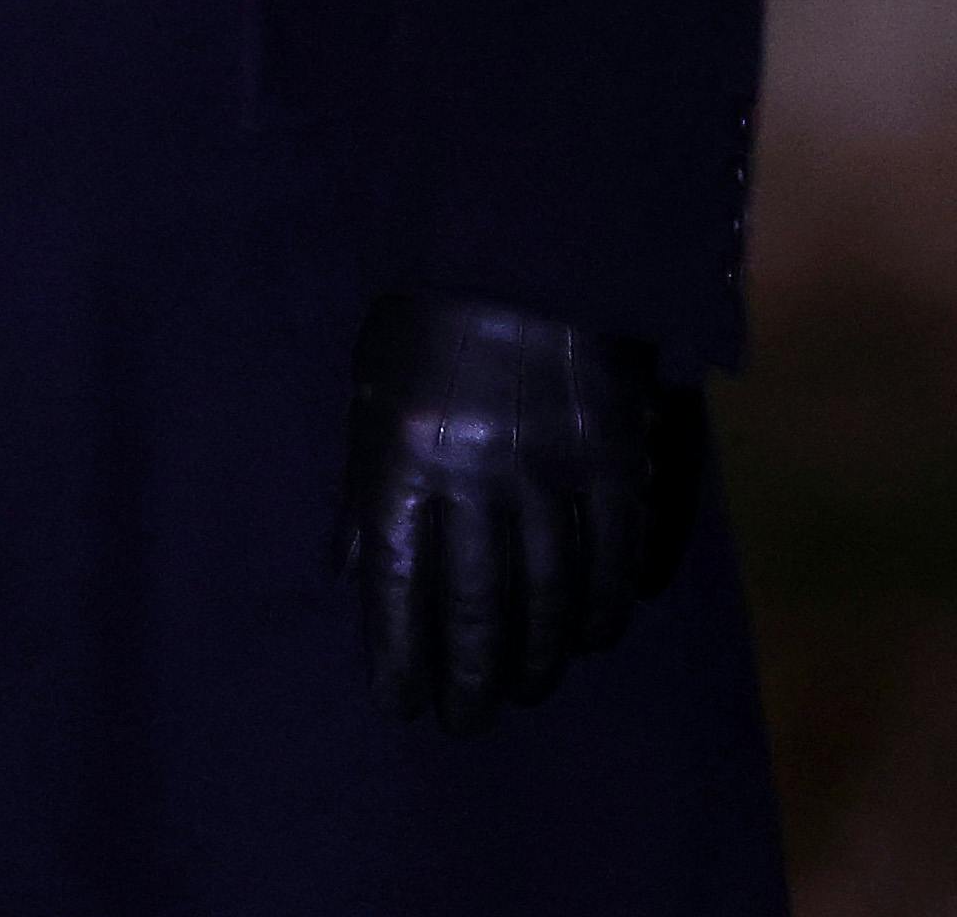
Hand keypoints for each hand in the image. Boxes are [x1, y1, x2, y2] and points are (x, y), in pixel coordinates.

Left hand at [333, 291, 700, 730]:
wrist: (524, 234)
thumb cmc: (431, 315)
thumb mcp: (371, 387)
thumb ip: (360, 485)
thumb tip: (342, 574)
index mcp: (402, 451)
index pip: (397, 586)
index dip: (398, 657)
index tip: (400, 705)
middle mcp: (473, 467)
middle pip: (476, 605)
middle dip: (471, 677)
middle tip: (469, 721)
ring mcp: (549, 461)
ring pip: (548, 593)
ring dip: (538, 656)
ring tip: (526, 689)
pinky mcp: (614, 451)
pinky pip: (614, 554)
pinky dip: (604, 606)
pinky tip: (592, 636)